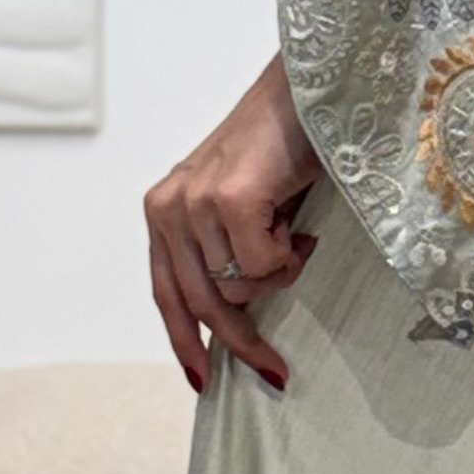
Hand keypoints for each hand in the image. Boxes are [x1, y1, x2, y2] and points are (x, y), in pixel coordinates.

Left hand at [144, 55, 322, 395]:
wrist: (309, 89)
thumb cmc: (286, 146)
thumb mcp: (244, 206)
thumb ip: (226, 251)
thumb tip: (236, 320)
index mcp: (164, 211)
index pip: (165, 293)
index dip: (183, 343)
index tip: (204, 384)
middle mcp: (168, 208)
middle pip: (200, 305)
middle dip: (242, 344)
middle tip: (278, 371)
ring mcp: (194, 203)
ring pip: (238, 289)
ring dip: (278, 274)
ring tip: (293, 234)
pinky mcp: (227, 200)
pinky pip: (262, 266)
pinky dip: (289, 255)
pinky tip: (295, 222)